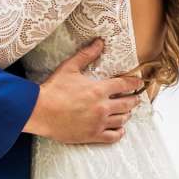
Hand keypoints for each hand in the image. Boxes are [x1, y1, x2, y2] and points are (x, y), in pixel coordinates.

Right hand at [24, 39, 145, 144]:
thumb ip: (86, 55)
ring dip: (127, 115)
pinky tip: (120, 129)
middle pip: (127, 104)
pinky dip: (120, 132)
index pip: (124, 85)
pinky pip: (114, 136)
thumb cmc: (53, 90)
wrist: (40, 111)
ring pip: (122, 120)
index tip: (138, 83)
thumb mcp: (70, 68)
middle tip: (135, 99)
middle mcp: (102, 107)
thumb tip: (99, 42)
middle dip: (133, 100)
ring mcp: (99, 122)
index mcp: (98, 90)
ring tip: (127, 112)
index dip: (134, 83)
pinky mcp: (93, 135)